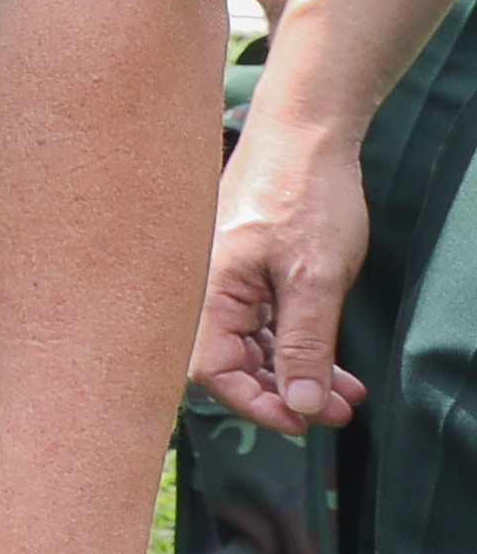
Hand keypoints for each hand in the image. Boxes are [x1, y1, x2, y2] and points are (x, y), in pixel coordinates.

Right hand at [197, 103, 375, 430]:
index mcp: (207, 292)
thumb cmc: (304, 194)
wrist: (306, 133)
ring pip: (252, 347)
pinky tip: (333, 360)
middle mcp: (205, 290)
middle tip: (338, 413)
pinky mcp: (246, 271)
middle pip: (231, 365)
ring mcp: (226, 281)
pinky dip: (296, 345)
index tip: (306, 421)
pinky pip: (262, 323)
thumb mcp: (315, 279)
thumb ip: (305, 345)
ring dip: (297, 373)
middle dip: (285, 394)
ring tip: (348, 393)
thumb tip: (303, 406)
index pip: (213, 372)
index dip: (258, 403)